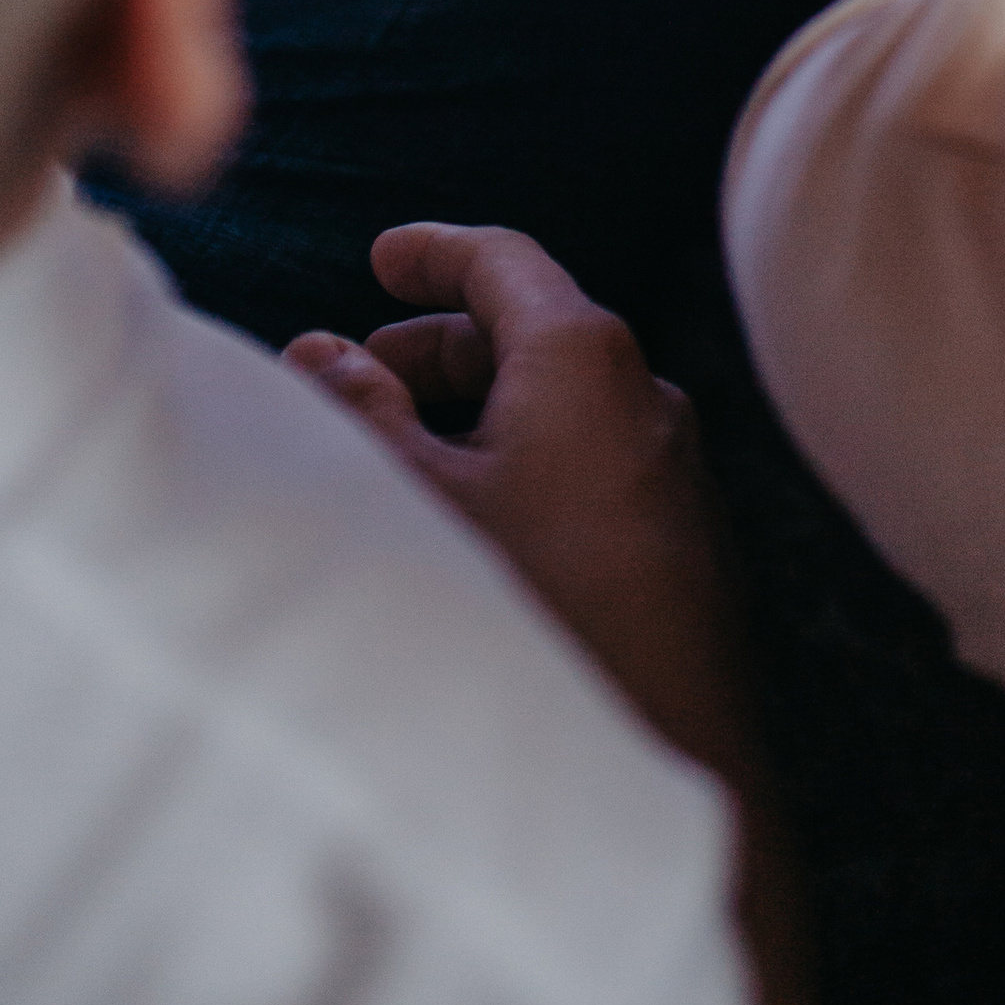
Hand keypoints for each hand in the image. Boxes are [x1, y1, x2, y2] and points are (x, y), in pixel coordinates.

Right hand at [288, 225, 740, 758]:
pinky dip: (527, 458)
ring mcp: (674, 466)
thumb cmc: (530, 609)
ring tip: (406, 453)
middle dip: (441, 346)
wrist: (657, 750)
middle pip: (534, 330)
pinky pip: (596, 461)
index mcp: (586, 354)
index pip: (503, 262)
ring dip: (481, 409)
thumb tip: (321, 348)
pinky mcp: (683, 536)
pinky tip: (477, 521)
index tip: (383, 257)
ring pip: (564, 402)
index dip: (433, 253)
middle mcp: (647, 393)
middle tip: (364, 372)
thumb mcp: (420, 498)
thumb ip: (363, 410)